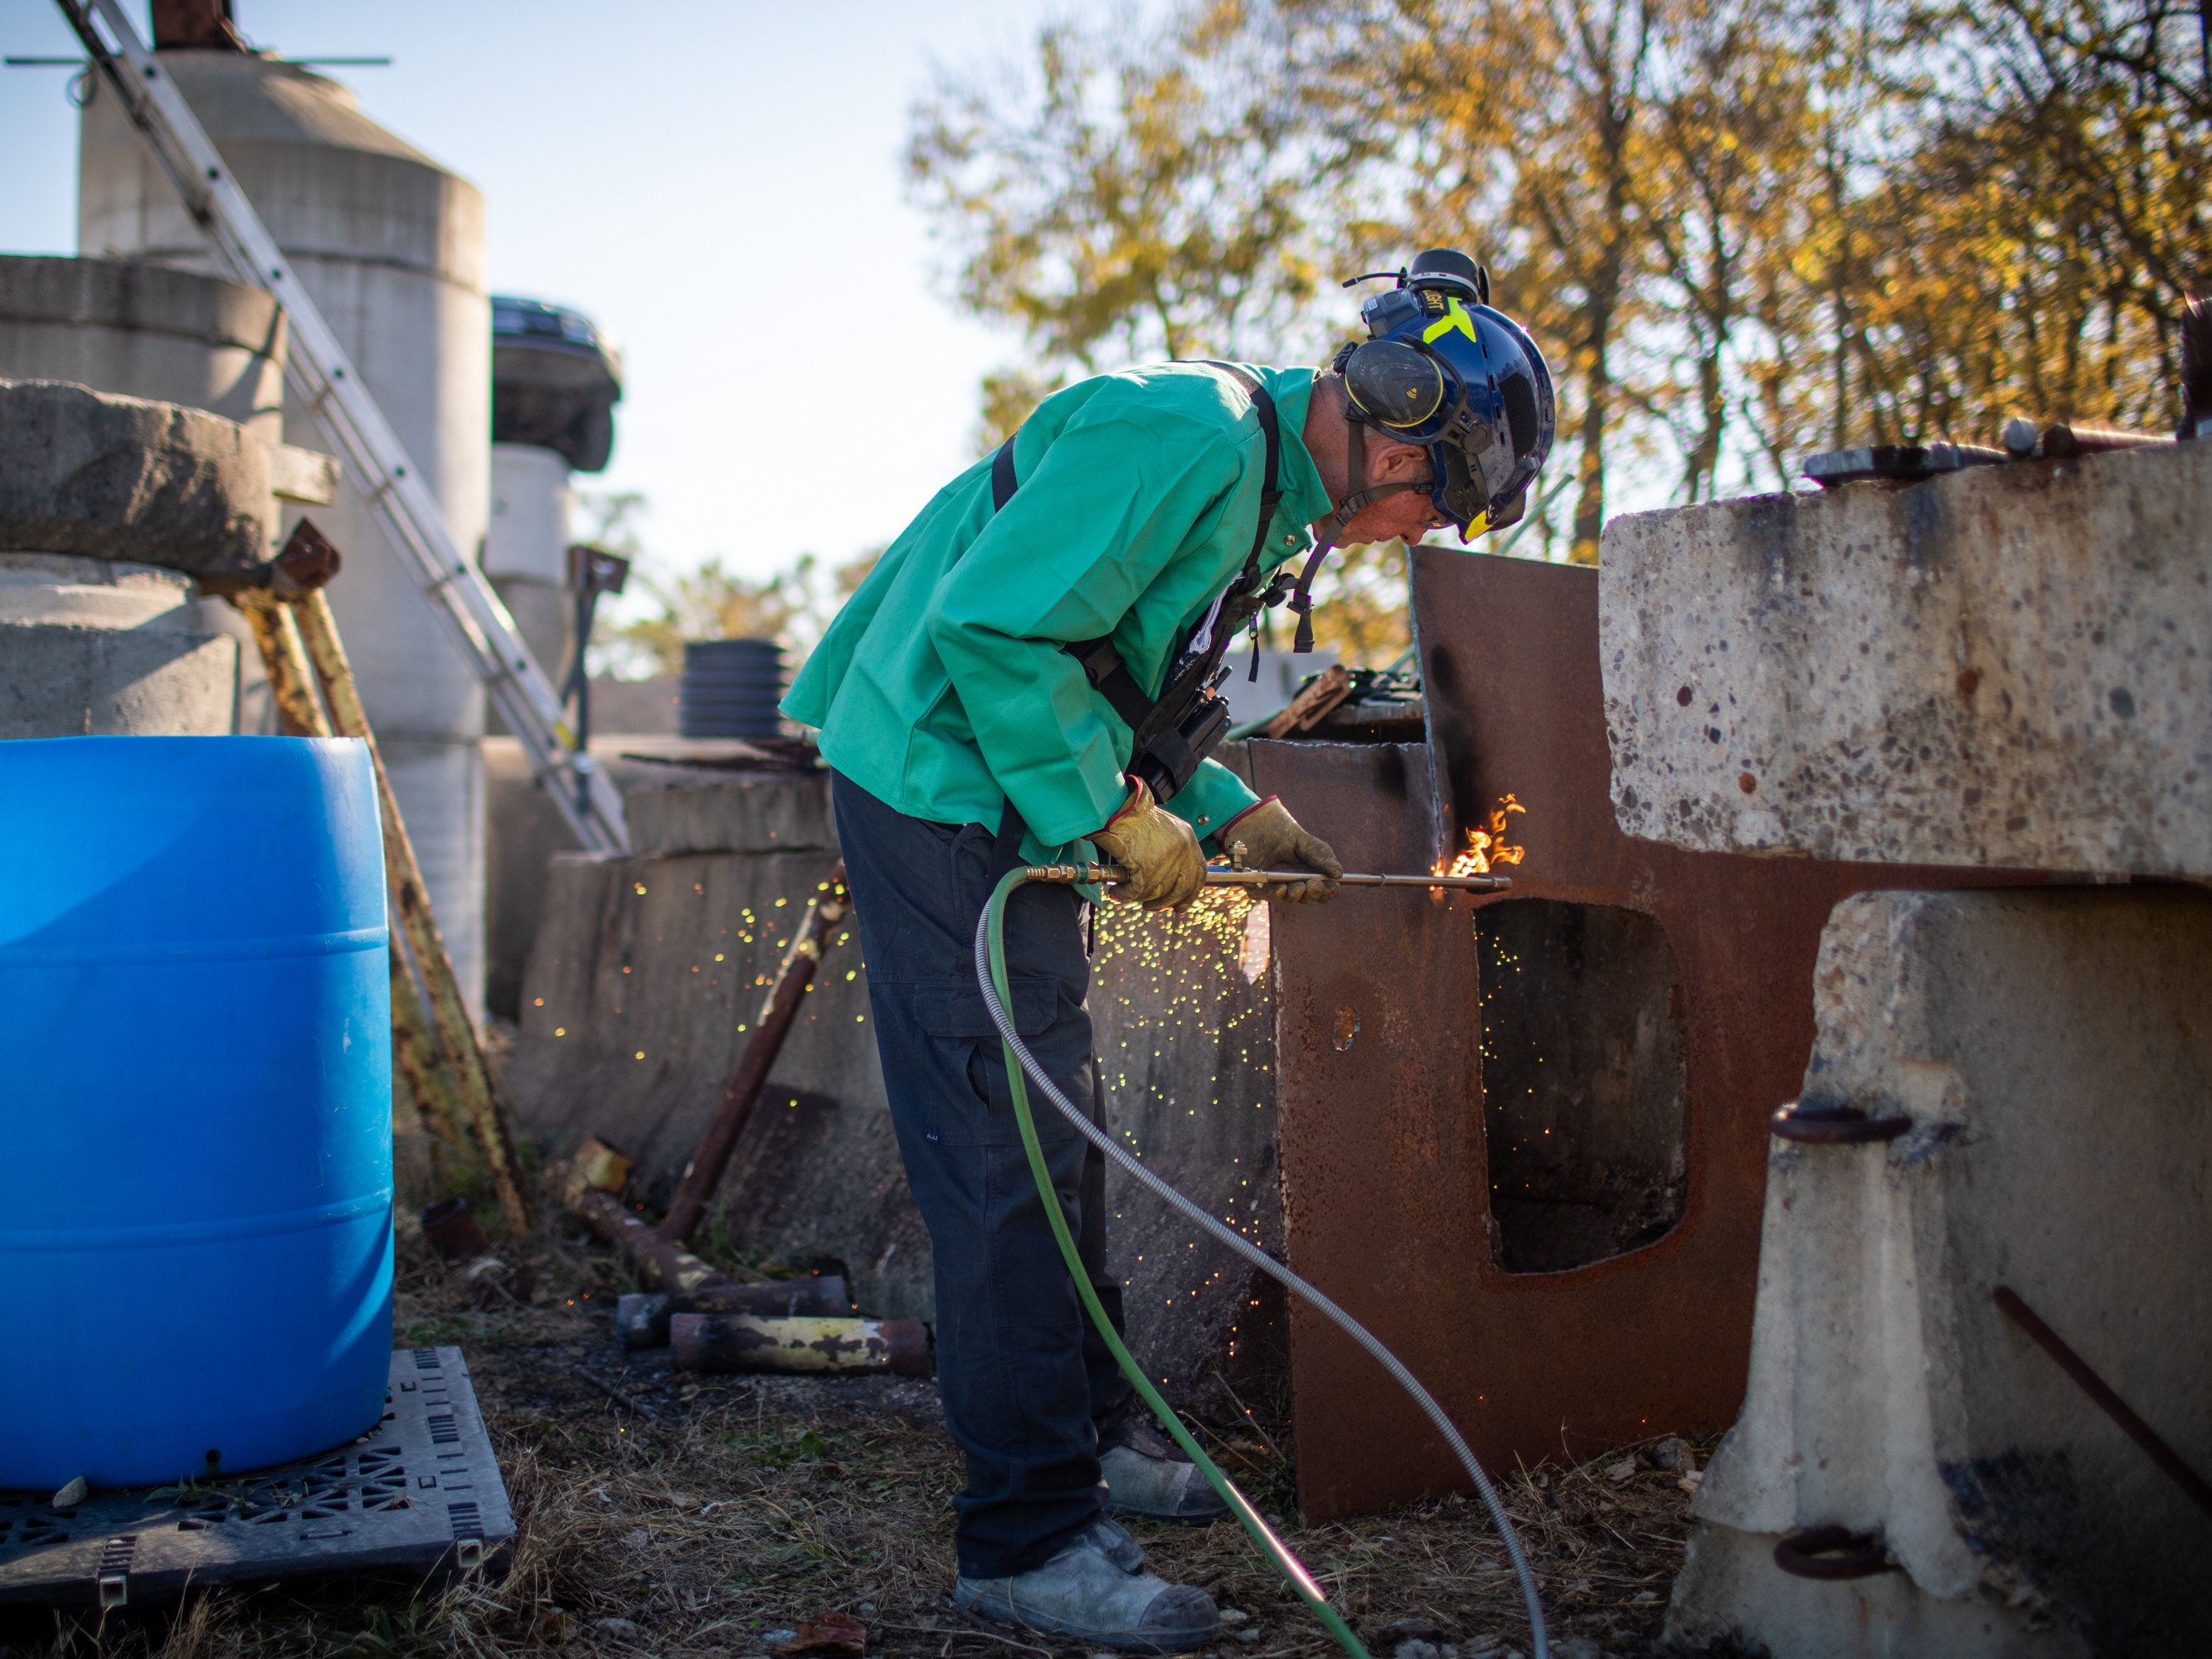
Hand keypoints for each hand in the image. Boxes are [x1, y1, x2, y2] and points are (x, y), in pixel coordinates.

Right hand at [1090, 778, 1206, 909]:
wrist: (1117, 806)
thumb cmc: (1134, 815)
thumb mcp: (1165, 827)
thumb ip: (1173, 849)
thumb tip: (1169, 878)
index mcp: (1188, 839)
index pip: (1199, 874)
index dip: (1190, 894)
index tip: (1180, 905)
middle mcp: (1181, 850)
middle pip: (1180, 888)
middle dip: (1166, 902)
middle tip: (1151, 906)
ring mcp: (1165, 859)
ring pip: (1157, 892)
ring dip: (1141, 897)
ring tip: (1127, 893)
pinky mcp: (1144, 866)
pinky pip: (1136, 891)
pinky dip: (1124, 894)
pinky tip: (1116, 891)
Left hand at [1219, 797, 1341, 901]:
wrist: (1260, 823)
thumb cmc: (1286, 835)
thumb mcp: (1308, 843)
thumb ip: (1323, 858)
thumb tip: (1339, 874)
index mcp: (1309, 876)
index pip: (1322, 891)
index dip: (1328, 893)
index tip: (1332, 888)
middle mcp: (1294, 884)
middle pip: (1306, 897)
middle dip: (1313, 894)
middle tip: (1315, 885)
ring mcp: (1276, 886)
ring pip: (1288, 898)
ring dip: (1296, 894)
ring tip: (1300, 886)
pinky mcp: (1257, 885)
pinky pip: (1266, 894)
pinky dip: (1275, 892)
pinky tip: (1282, 888)